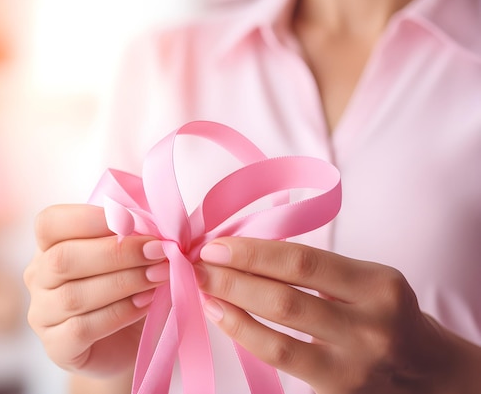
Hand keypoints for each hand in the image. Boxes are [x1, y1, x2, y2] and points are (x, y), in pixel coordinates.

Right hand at [23, 204, 168, 375]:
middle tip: (158, 250)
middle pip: (62, 259)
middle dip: (116, 253)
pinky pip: (82, 328)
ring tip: (159, 276)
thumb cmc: (129, 288)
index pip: (50, 223)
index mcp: (50, 245)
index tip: (130, 221)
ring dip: (124, 282)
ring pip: (73, 295)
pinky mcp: (57, 347)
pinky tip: (145, 304)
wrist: (130, 341)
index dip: (87, 219)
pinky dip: (119, 313)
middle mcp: (39, 277)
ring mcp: (42, 315)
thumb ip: (134, 236)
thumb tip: (154, 225)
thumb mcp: (131, 255)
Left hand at [195, 237, 480, 393]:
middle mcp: (370, 327)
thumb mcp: (365, 278)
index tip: (216, 245)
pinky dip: (246, 337)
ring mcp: (354, 366)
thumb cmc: (384, 312)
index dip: (252, 253)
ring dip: (231, 312)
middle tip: (199, 266)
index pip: (302, 262)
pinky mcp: (337, 392)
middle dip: (232, 280)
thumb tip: (245, 252)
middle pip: (284, 300)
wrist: (424, 369)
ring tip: (205, 292)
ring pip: (277, 339)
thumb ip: (314, 268)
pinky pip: (280, 363)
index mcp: (377, 285)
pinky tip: (225, 319)